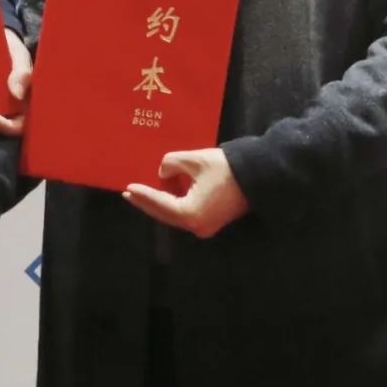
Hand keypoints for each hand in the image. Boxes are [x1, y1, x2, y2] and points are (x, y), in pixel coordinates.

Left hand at [122, 148, 247, 239]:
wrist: (258, 175)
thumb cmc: (226, 168)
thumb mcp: (194, 160)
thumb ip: (170, 164)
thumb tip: (163, 174)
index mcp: (191, 214)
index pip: (160, 204)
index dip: (143, 195)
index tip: (128, 188)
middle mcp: (197, 226)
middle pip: (165, 215)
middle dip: (146, 203)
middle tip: (128, 193)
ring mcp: (205, 226)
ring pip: (174, 216)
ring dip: (159, 203)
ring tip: (142, 192)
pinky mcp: (211, 221)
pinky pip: (185, 214)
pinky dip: (173, 204)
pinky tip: (164, 193)